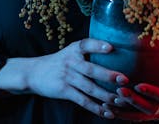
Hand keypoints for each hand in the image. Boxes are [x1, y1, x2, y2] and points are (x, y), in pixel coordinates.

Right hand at [0, 38, 129, 118]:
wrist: (33, 73)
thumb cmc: (58, 62)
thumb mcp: (68, 52)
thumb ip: (86, 53)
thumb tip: (114, 53)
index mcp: (73, 50)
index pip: (86, 44)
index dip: (98, 45)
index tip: (111, 47)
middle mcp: (70, 62)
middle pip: (91, 69)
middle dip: (109, 76)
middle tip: (125, 80)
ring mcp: (66, 77)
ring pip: (90, 88)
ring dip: (106, 96)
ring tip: (121, 100)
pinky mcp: (63, 90)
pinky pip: (83, 100)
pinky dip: (96, 108)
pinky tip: (108, 113)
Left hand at [103, 54, 158, 120]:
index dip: (153, 93)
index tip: (138, 86)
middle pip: (152, 109)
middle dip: (135, 101)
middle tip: (120, 90)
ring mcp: (157, 111)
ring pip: (141, 115)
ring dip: (125, 110)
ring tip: (110, 102)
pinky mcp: (147, 112)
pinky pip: (134, 116)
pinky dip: (121, 113)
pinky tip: (107, 107)